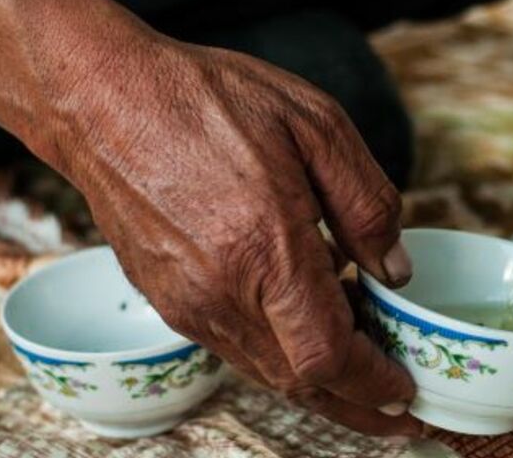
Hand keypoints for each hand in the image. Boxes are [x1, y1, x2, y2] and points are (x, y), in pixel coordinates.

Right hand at [0, 0, 419, 435]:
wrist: (105, 99)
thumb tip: (393, 271)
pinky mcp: (169, 300)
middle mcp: (221, 293)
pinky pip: (236, 347)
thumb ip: (367, 203)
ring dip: (320, 385)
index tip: (406, 390)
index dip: (374, 384)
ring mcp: (188, 303)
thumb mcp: (316, 126)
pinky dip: (280, 355)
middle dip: (357, 406)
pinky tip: (307, 332)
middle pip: (300, 382)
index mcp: (266, 250)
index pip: (328, 355)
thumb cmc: (210, 101)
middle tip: (399, 413)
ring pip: (267, 372)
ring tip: (365, 376)